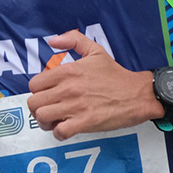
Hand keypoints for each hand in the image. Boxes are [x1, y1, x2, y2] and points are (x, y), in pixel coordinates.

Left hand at [26, 30, 156, 140]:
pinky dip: (59, 133)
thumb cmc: (116, 75)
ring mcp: (76, 106)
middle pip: (33, 103)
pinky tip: (66, 129)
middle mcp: (68, 88)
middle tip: (49, 110)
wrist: (138, 94)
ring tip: (55, 120)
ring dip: (46, 122)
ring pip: (42, 117)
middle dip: (38, 108)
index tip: (47, 95)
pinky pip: (59, 132)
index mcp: (67, 71)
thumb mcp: (95, 50)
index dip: (38, 92)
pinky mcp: (85, 123)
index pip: (34, 85)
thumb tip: (52, 41)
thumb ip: (72, 40)